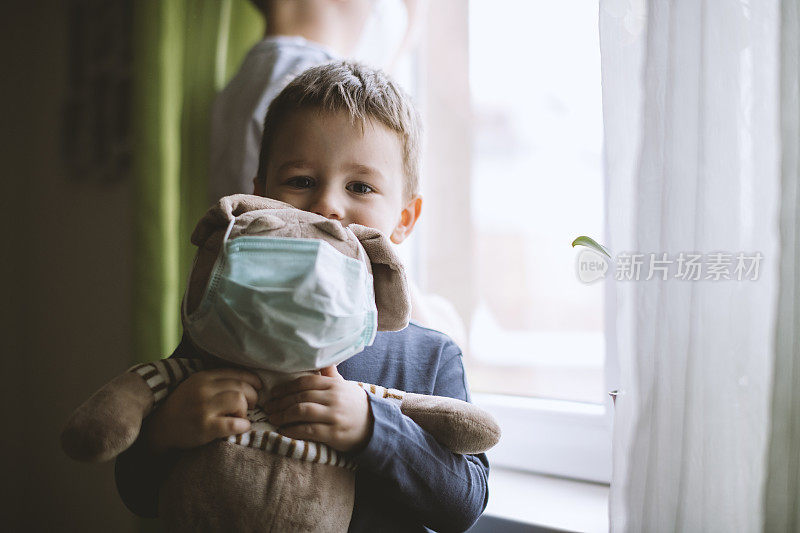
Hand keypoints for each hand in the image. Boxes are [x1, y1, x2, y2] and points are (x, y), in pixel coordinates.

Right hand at [142, 368, 260, 453]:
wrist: (160, 428)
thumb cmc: (182, 407)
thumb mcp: (195, 386)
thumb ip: (215, 381)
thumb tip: (246, 381)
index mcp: (203, 377)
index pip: (235, 373)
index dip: (252, 380)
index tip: (258, 387)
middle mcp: (203, 390)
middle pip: (241, 386)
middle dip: (253, 396)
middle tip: (253, 405)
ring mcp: (203, 408)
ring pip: (239, 400)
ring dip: (245, 410)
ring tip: (241, 417)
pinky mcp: (204, 427)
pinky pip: (232, 423)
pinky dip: (242, 425)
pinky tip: (242, 427)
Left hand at [264, 366, 372, 452]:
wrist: (374, 426)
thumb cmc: (354, 405)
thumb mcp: (344, 386)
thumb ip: (329, 374)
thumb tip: (322, 357)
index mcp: (334, 384)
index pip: (305, 382)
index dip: (286, 387)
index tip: (273, 393)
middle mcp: (334, 397)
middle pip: (300, 396)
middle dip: (280, 402)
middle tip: (268, 408)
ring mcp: (334, 415)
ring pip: (302, 412)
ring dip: (283, 415)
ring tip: (273, 418)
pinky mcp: (334, 433)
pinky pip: (308, 430)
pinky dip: (293, 430)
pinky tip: (284, 431)